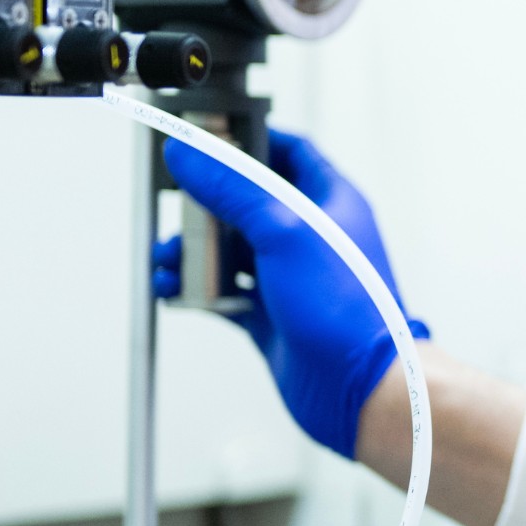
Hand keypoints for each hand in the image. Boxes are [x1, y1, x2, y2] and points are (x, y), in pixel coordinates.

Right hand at [157, 128, 428, 458]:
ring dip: (192, 250)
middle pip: (247, 201)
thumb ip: (232, 188)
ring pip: (229, 249)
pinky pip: (223, 291)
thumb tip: (188, 154)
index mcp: (331, 202)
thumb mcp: (284, 230)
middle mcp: (310, 235)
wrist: (360, 388)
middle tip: (175, 206)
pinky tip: (172, 289)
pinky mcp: (270, 315)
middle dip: (204, 203)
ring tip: (166, 259)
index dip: (249, 139)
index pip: (289, 151)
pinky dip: (195, 288)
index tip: (207, 137)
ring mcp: (289, 276)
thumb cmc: (347, 309)